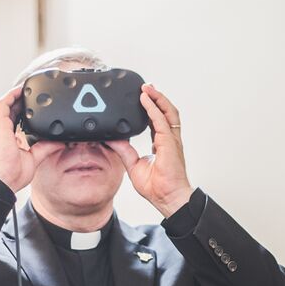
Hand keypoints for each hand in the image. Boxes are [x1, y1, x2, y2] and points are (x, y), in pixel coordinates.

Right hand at [0, 84, 63, 191]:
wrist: (1, 181)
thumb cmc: (11, 175)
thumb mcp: (33, 158)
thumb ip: (45, 148)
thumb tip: (59, 142)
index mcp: (4, 137)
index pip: (12, 118)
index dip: (21, 110)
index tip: (32, 105)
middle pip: (9, 109)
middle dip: (20, 100)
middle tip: (33, 93)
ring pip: (5, 104)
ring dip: (15, 95)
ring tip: (27, 87)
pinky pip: (3, 104)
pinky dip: (11, 95)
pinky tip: (20, 89)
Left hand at [108, 84, 192, 216]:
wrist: (167, 198)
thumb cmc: (158, 188)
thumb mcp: (133, 165)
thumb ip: (125, 151)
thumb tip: (112, 140)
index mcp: (163, 145)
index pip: (157, 121)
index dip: (151, 109)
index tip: (143, 99)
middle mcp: (169, 140)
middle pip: (166, 112)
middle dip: (157, 98)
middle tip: (145, 87)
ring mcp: (171, 140)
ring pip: (168, 112)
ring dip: (157, 98)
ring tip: (147, 88)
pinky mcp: (169, 142)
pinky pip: (161, 120)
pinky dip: (153, 107)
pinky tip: (145, 100)